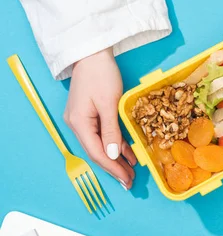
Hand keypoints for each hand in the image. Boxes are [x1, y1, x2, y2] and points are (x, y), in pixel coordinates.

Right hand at [64, 48, 136, 189]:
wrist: (92, 53)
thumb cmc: (101, 74)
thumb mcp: (109, 104)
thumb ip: (111, 131)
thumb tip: (113, 155)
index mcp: (80, 123)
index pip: (98, 153)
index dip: (113, 169)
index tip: (127, 180)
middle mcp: (78, 125)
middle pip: (98, 153)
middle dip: (115, 168)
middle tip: (130, 182)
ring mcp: (84, 120)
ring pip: (102, 146)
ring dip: (117, 159)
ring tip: (131, 172)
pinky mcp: (91, 115)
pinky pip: (104, 135)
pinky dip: (116, 145)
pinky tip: (128, 155)